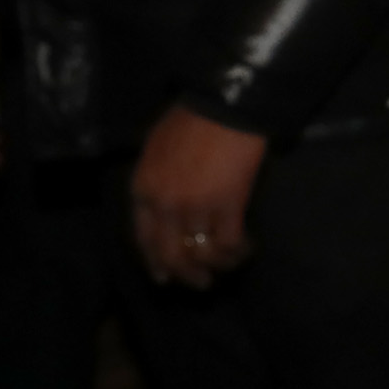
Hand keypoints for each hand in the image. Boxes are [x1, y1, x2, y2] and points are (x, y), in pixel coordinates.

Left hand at [130, 106, 267, 287]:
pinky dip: (237, 252)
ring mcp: (195, 207)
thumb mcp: (155, 149)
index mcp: (143, 190)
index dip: (155, 262)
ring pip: (201, 253)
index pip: (144, 239)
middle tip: (200, 283)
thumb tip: (161, 204)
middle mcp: (164, 205)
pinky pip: (228, 242)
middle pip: (171, 254)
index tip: (165, 276)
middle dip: (186, 274)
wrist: (224, 105)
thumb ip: (154, 180)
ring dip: (216, 266)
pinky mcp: (227, 205)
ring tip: (228, 267)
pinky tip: (246, 249)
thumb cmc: (190, 119)